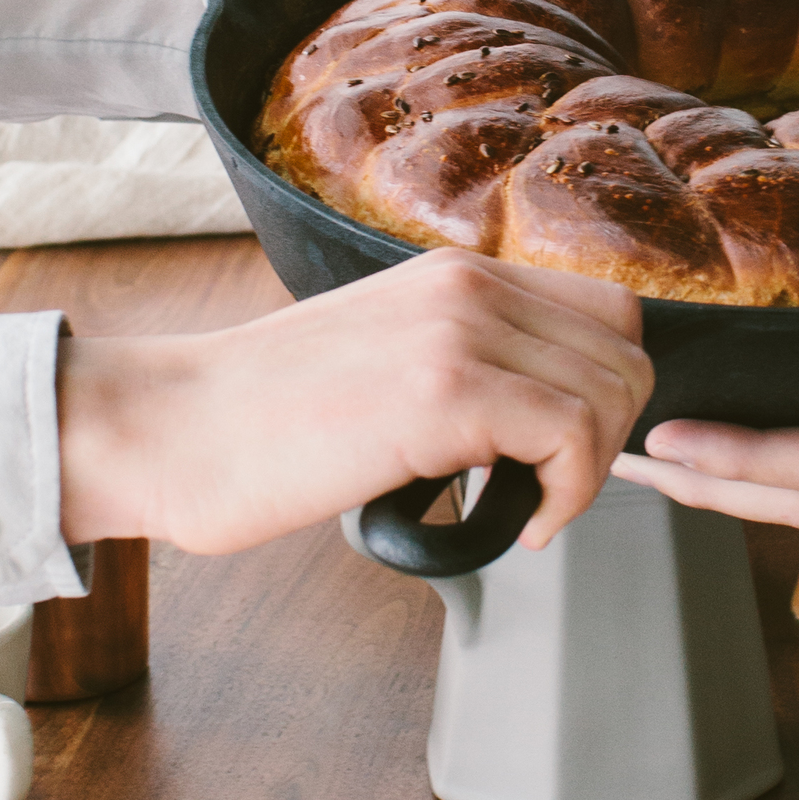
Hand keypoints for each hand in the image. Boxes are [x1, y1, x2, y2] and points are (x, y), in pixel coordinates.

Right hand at [57, 250, 650, 555]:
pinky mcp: (446, 392)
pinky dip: (569, 495)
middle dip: (609, 432)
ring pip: (612, 390)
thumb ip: (462, 363)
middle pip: (626, 347)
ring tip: (531, 509)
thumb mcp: (384, 357)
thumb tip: (534, 419)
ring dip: (591, 467)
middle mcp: (468, 284)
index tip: (559, 452)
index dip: (603, 388)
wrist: (172, 428)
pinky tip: (520, 525)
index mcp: (456, 274)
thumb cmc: (261, 419)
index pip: (604, 310)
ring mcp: (459, 331)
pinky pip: (574, 436)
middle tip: (551, 487)